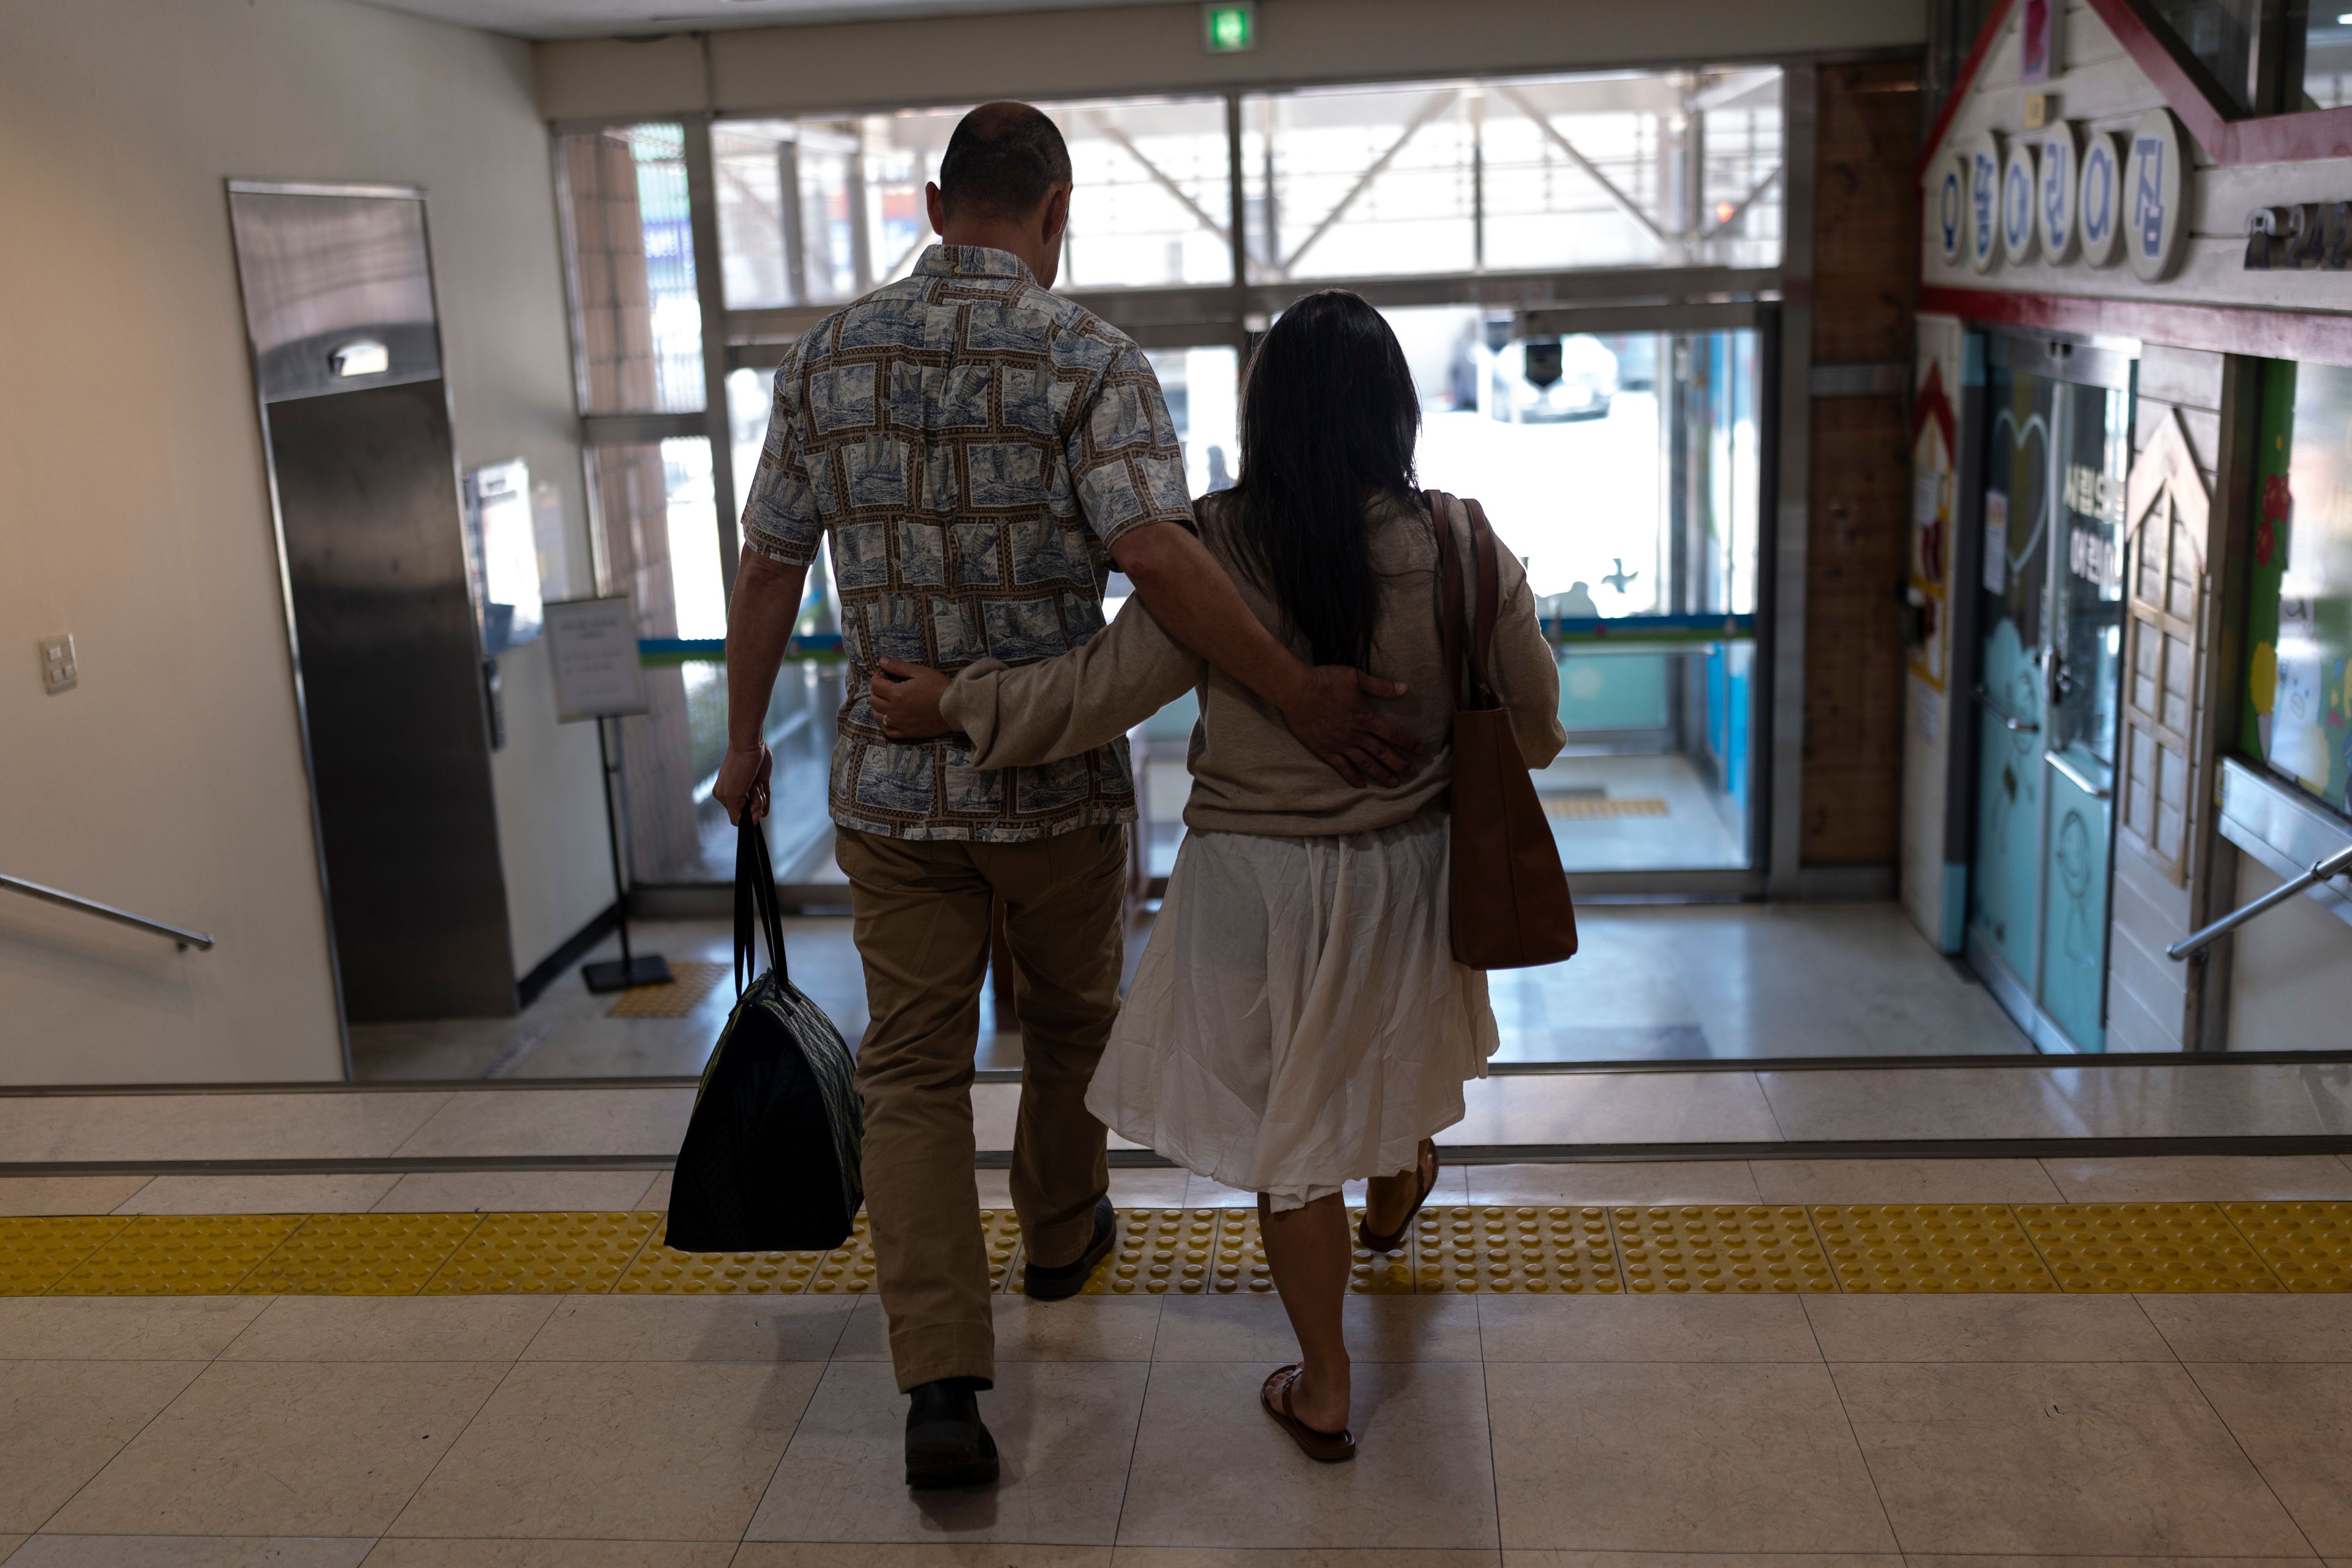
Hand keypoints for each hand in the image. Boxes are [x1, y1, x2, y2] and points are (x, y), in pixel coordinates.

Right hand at [714, 741, 771, 824]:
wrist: (749, 746)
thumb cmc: (737, 769)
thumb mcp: (732, 795)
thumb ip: (736, 813)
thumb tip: (746, 823)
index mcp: (724, 796)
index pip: (737, 817)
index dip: (748, 817)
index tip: (755, 810)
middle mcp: (735, 793)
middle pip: (749, 811)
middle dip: (755, 804)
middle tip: (753, 790)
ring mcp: (749, 787)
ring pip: (758, 804)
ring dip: (760, 797)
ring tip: (756, 784)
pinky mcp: (761, 781)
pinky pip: (765, 797)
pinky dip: (766, 803)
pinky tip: (765, 810)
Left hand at [870, 658, 953, 739]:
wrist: (954, 707)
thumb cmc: (938, 687)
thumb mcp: (919, 672)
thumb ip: (898, 666)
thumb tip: (881, 661)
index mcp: (896, 693)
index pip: (876, 686)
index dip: (876, 678)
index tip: (881, 675)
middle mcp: (895, 710)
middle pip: (874, 701)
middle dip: (876, 692)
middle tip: (883, 687)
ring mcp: (900, 723)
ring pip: (878, 717)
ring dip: (878, 707)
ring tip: (886, 702)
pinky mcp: (907, 733)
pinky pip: (888, 731)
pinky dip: (884, 724)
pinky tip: (888, 718)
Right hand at [1281, 666, 1417, 786]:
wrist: (1297, 691)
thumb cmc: (1325, 681)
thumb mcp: (1355, 677)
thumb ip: (1380, 686)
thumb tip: (1404, 688)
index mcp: (1365, 717)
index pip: (1392, 733)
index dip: (1407, 742)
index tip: (1419, 750)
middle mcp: (1356, 734)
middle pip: (1382, 753)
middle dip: (1399, 764)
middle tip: (1411, 773)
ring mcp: (1341, 744)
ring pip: (1365, 763)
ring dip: (1381, 774)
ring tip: (1393, 784)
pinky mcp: (1325, 750)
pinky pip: (1342, 767)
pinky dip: (1352, 777)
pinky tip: (1361, 785)